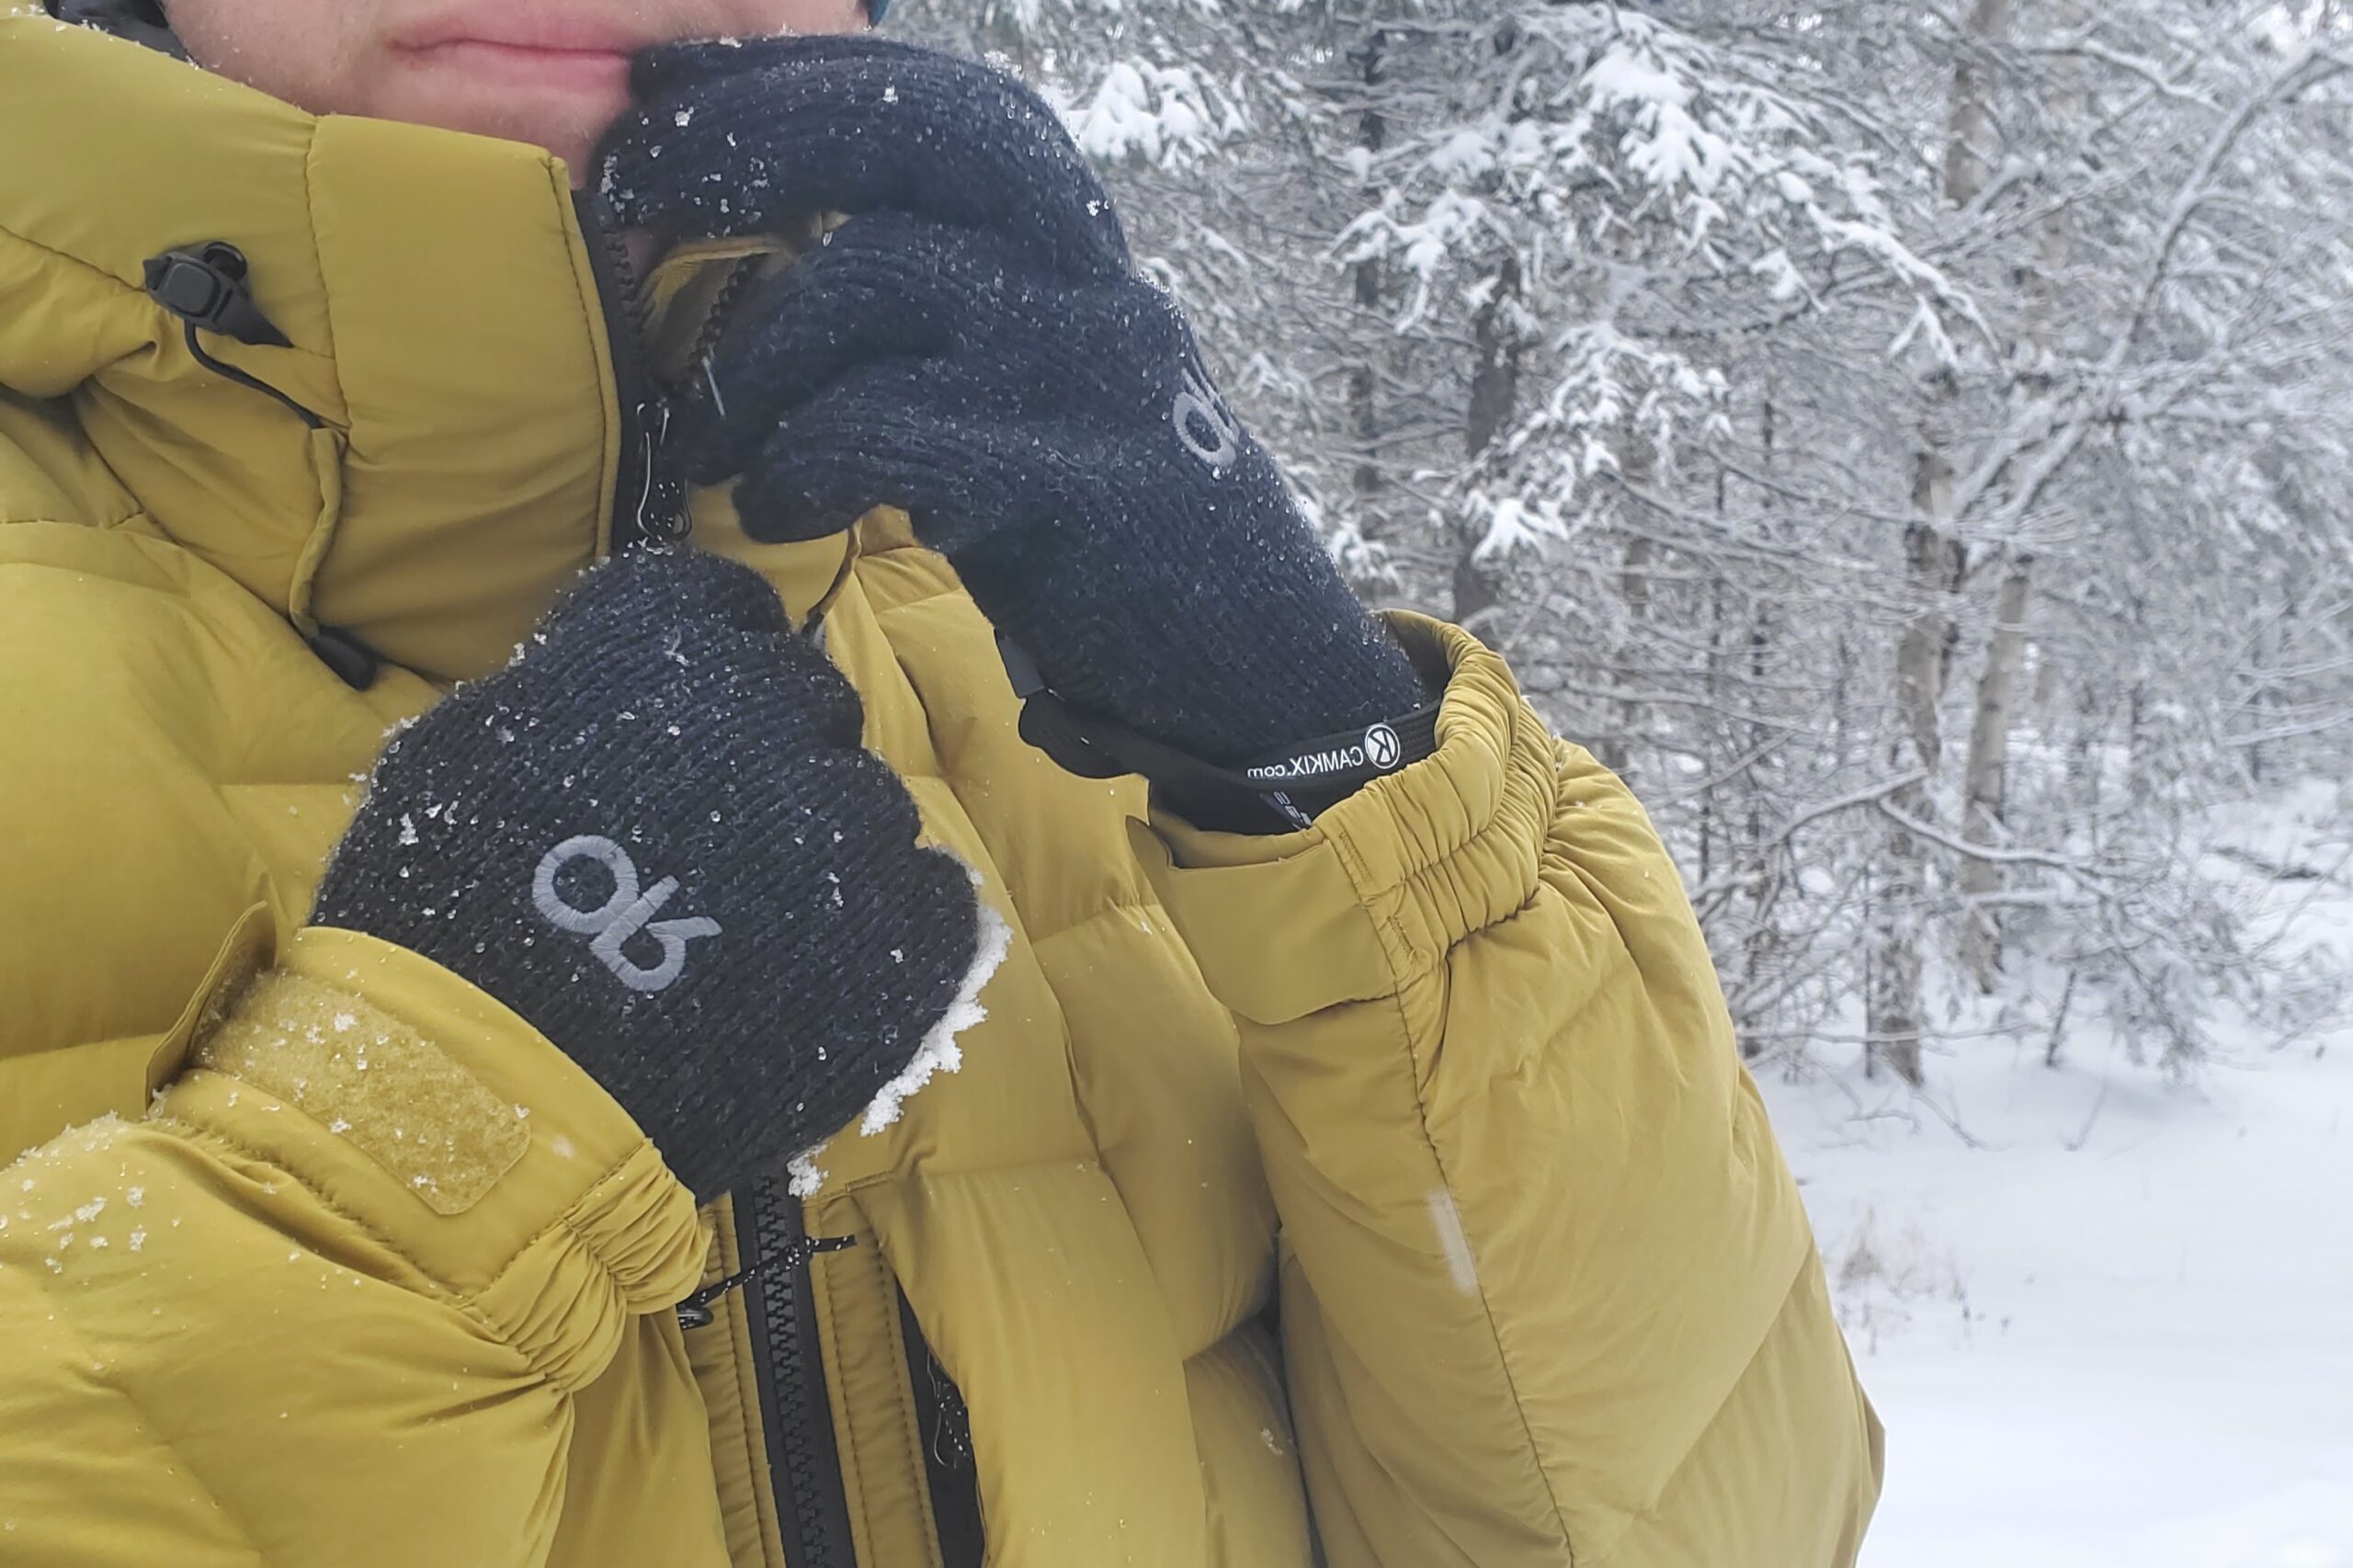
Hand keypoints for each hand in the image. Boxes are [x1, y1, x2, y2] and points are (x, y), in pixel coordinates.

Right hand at [312, 551, 984, 1198]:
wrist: (495, 1093)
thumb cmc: (446, 925)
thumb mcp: (462, 753)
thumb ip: (559, 689)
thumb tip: (614, 678)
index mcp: (661, 644)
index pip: (723, 605)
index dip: (708, 664)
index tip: (689, 723)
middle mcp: (771, 709)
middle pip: (803, 704)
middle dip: (765, 759)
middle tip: (712, 850)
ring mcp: (850, 824)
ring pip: (866, 808)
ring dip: (824, 855)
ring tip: (752, 939)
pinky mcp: (905, 934)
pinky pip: (934, 903)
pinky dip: (892, 935)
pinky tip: (829, 977)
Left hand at [596, 38, 1425, 776]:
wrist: (1253, 672)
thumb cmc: (1100, 536)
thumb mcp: (1027, 395)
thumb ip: (939, 317)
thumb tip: (767, 262)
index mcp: (1075, 253)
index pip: (943, 105)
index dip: (804, 73)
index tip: (675, 79)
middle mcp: (1091, 280)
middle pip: (920, 131)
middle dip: (756, 135)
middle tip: (638, 185)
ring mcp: (1091, 372)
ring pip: (874, 273)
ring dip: (754, 354)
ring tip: (717, 437)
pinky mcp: (1077, 482)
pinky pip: (885, 428)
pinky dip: (800, 462)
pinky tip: (779, 507)